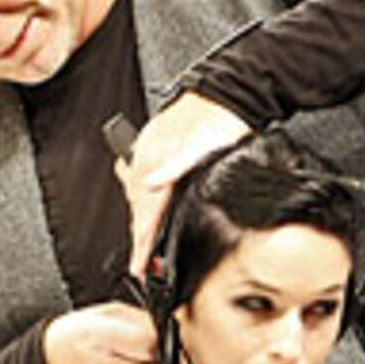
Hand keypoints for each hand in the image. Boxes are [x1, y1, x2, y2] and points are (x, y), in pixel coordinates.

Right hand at [42, 303, 158, 363]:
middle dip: (156, 355)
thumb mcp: (102, 313)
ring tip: (128, 359)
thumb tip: (163, 326)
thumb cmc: (73, 336)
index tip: (154, 335)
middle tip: (142, 348)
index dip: (157, 338)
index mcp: (100, 337)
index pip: (150, 342)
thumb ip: (136, 318)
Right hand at [118, 91, 251, 277]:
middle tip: (144, 267)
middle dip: (140, 241)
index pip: (144, 213)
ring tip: (143, 246)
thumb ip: (173, 167)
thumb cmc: (218, 119)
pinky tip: (147, 208)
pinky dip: (144, 202)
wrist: (226, 94)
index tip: (139, 268)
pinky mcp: (156, 152)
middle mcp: (146, 159)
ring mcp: (149, 156)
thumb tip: (149, 186)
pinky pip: (143, 184)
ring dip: (141, 223)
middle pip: (138, 210)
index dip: (141, 245)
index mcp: (152, 161)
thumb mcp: (199, 147)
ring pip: (139, 198)